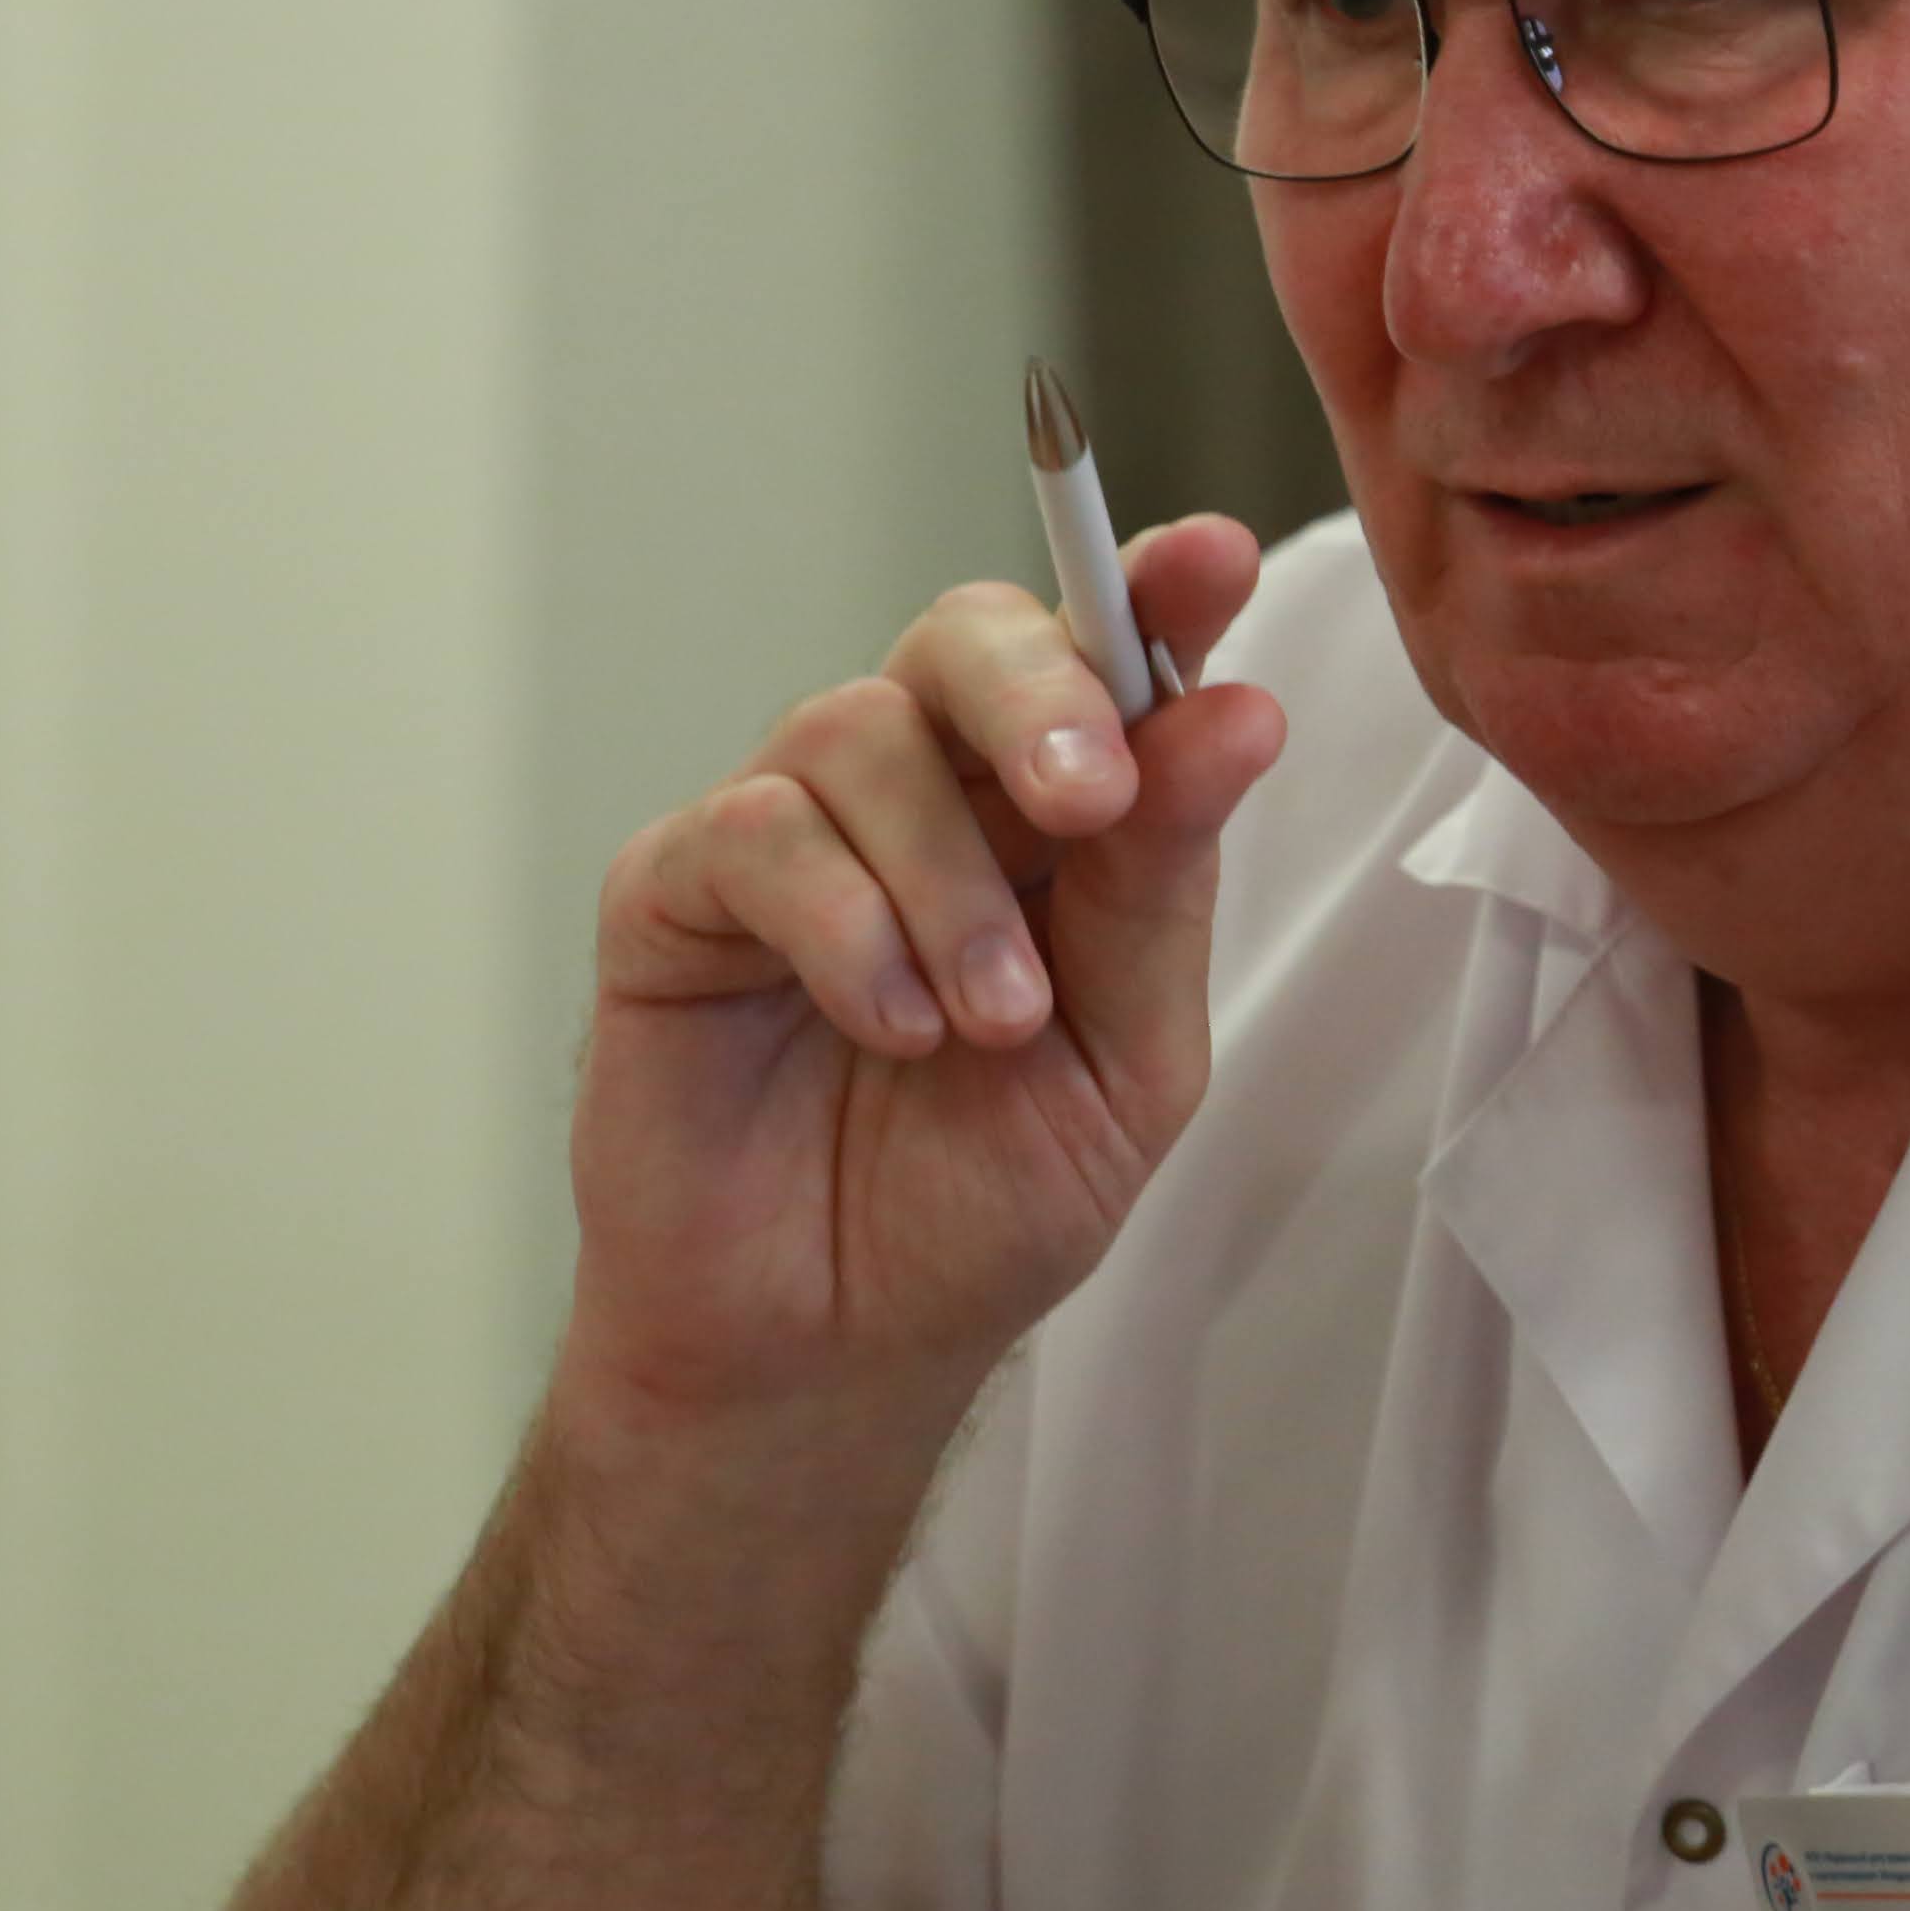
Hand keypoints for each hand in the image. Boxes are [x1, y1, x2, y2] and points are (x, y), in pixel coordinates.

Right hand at [562, 516, 1287, 1421]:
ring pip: (859, 729)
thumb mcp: (1126, 1061)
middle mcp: (920, 790)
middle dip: (1044, 694)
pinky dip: (844, 925)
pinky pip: (756, 833)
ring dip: (948, 878)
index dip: (1151, 592)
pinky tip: (891, 1024)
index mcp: (1047, 813)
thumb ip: (1162, 889)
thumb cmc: (980, 1199)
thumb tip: (1236, 713)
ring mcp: (791, 829)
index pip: (1100, 655)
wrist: (832, 1351)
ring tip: (989, 1022)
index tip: (1215, 560)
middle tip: (1092, 799)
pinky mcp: (674, 892)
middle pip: (967, 637)